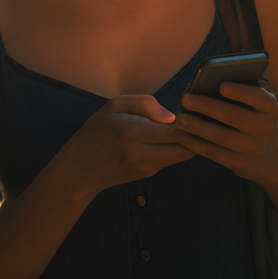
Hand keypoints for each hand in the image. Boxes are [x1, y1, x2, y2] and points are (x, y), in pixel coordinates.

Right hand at [56, 95, 194, 197]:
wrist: (79, 170)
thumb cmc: (95, 132)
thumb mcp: (113, 107)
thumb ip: (144, 103)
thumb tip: (171, 117)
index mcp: (131, 131)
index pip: (175, 130)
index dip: (190, 122)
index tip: (195, 111)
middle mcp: (139, 153)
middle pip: (184, 147)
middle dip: (195, 134)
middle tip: (198, 121)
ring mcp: (144, 167)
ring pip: (180, 156)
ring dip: (187, 143)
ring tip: (188, 128)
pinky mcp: (146, 175)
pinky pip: (168, 161)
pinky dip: (173, 150)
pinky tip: (169, 140)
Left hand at [176, 81, 277, 183]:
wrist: (271, 157)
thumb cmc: (256, 120)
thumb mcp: (260, 106)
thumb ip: (245, 90)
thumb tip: (213, 78)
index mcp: (270, 108)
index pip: (259, 97)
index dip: (241, 92)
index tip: (221, 86)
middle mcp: (265, 128)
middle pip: (234, 116)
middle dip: (208, 107)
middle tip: (186, 99)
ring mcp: (253, 148)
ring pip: (221, 137)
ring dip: (197, 127)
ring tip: (180, 118)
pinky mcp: (239, 163)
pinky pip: (213, 153)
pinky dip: (194, 143)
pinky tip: (181, 135)